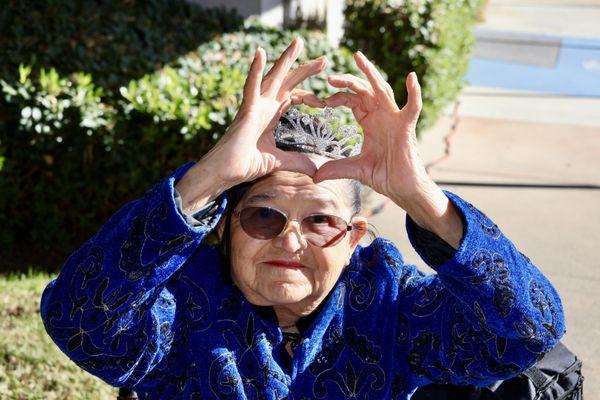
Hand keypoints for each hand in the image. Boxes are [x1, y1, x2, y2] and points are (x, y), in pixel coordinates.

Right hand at [203, 37, 327, 185]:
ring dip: (286, 59)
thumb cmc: (245, 164)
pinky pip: (251, 86)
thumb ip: (297, 162)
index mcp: (270, 115)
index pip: (293, 96)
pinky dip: (255, 69)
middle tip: (325, 59)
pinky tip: (260, 52)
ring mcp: (254, 105)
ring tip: (298, 43)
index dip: (310, 96)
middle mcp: (263, 106)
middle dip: (305, 69)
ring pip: (273, 77)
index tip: (324, 103)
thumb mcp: (278, 161)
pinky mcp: (246, 110)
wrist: (226, 172)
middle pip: (288, 81)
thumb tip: (315, 170)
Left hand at [312, 51, 431, 206]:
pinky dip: (415, 93)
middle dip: (347, 81)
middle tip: (329, 77)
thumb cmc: (384, 175)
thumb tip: (315, 176)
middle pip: (364, 90)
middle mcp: (382, 116)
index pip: (352, 101)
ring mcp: (395, 119)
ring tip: (358, 58)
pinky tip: (411, 78)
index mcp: (370, 122)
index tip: (321, 101)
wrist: (403, 189)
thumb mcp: (355, 170)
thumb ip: (336, 168)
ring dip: (370, 74)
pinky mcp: (407, 127)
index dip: (337, 98)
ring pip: (382, 90)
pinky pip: (413, 107)